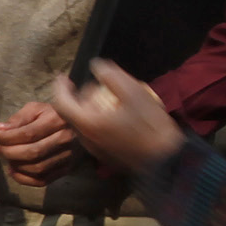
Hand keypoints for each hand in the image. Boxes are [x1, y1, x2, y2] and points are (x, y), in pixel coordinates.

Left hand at [0, 99, 80, 187]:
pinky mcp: (66, 169)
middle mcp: (64, 139)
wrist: (78, 127)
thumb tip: (0, 130)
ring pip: (37, 168)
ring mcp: (67, 156)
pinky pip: (43, 180)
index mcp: (56, 120)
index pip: (28, 134)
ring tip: (7, 157)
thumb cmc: (52, 116)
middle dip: (9, 152)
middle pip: (32, 153)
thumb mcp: (35, 109)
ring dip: (16, 165)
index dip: (7, 138)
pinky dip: (24, 179)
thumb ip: (18, 119)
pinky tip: (14, 171)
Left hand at [46, 60, 185, 173]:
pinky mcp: (106, 157)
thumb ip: (111, 76)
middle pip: (74, 114)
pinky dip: (99, 122)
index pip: (62, 103)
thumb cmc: (150, 125)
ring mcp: (95, 151)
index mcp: (88, 124)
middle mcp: (86, 140)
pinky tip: (117, 118)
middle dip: (80, 98)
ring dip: (90, 110)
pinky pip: (95, 135)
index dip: (60, 87)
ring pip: (84, 125)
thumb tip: (96, 66)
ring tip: (109, 101)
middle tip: (96, 87)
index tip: (63, 77)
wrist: (165, 160)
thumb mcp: (134, 92)